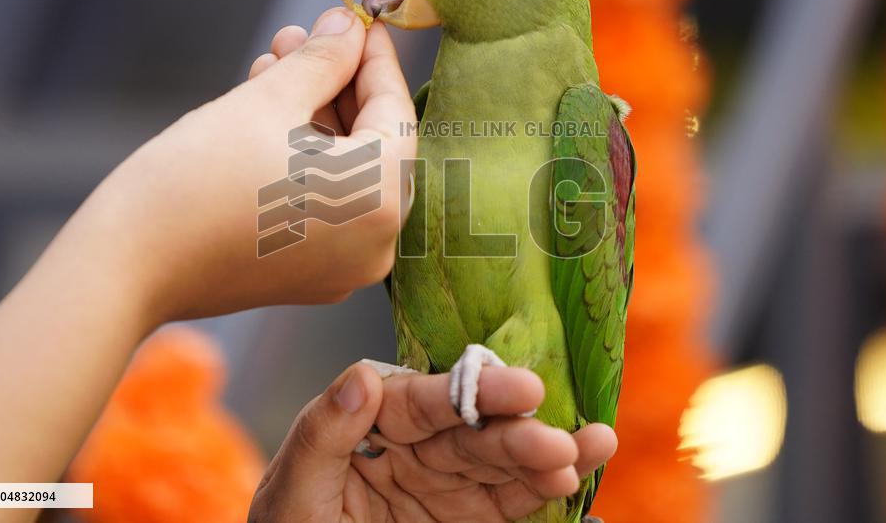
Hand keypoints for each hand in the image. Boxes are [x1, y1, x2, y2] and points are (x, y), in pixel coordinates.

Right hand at [52, 8, 415, 327]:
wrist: (125, 266)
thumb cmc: (197, 179)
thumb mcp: (267, 101)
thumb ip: (322, 61)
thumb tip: (347, 27)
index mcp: (379, 200)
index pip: (394, 112)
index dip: (374, 58)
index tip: (358, 21)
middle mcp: (376, 244)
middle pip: (372, 143)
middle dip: (336, 84)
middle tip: (302, 38)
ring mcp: (344, 267)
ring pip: (346, 172)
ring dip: (316, 117)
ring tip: (274, 65)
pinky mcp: (311, 275)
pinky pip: (326, 203)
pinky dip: (307, 159)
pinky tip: (270, 114)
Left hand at [249, 363, 616, 521]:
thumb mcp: (290, 494)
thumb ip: (321, 436)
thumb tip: (362, 376)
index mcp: (372, 419)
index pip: (426, 400)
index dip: (475, 393)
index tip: (522, 390)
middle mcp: (414, 442)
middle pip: (473, 430)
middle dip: (518, 432)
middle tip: (562, 440)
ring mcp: (443, 482)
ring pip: (500, 462)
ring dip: (546, 457)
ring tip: (594, 448)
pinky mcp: (463, 517)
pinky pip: (506, 502)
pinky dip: (541, 492)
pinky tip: (576, 476)